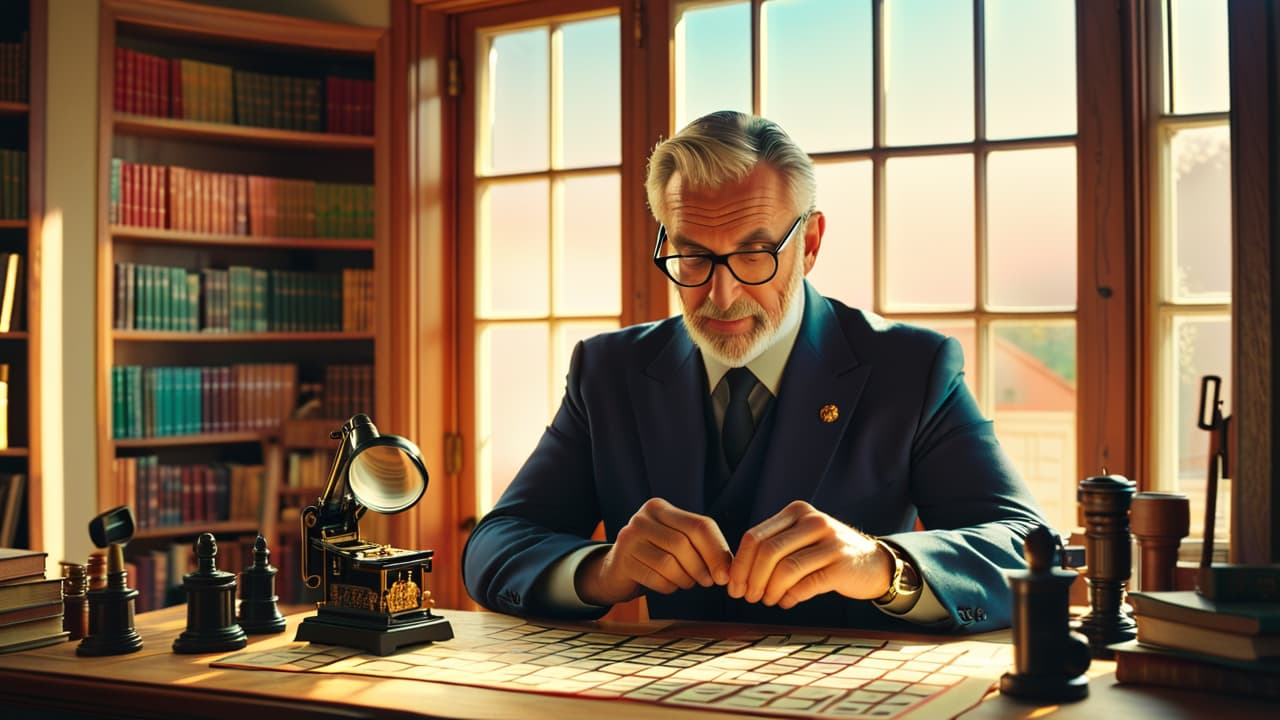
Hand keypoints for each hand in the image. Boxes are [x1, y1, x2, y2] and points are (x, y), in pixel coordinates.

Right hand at [575, 498, 733, 606]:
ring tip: (688, 582)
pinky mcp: (623, 561)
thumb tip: (729, 571)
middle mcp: (642, 518)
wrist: (617, 569)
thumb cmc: (658, 554)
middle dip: (701, 567)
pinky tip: (669, 585)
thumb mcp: (679, 542)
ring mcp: (629, 538)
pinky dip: (669, 586)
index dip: (716, 552)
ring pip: (668, 562)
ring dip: (685, 579)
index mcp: (660, 508)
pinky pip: (655, 578)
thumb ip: (704, 548)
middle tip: (708, 582)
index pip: (698, 526)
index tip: (725, 575)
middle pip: (683, 543)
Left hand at [728, 500, 892, 608]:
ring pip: (785, 569)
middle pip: (767, 552)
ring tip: (768, 600)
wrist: (873, 563)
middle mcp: (813, 521)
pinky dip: (790, 597)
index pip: (755, 537)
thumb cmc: (826, 554)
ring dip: (770, 591)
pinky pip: (805, 585)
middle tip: (748, 598)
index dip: (740, 565)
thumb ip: (772, 547)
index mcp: (797, 511)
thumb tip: (735, 575)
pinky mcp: (841, 565)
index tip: (734, 586)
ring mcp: (830, 542)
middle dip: (751, 580)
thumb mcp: (801, 538)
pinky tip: (787, 602)